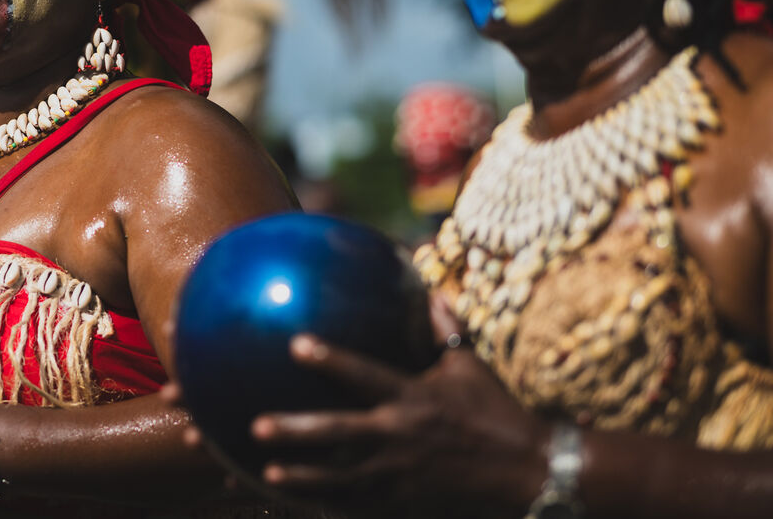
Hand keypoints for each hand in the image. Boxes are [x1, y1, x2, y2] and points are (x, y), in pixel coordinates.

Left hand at [250, 330, 547, 518]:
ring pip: (343, 477)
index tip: (295, 343)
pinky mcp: (407, 501)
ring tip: (268, 471)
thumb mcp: (471, 365)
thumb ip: (443, 329)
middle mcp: (402, 434)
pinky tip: (300, 500)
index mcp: (414, 396)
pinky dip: (330, 501)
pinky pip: (362, 502)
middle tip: (257, 425)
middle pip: (340, 433)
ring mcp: (401, 473)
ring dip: (304, 476)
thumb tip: (431, 289)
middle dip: (298, 430)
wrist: (529, 471)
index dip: (330, 358)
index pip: (364, 373)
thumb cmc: (497, 412)